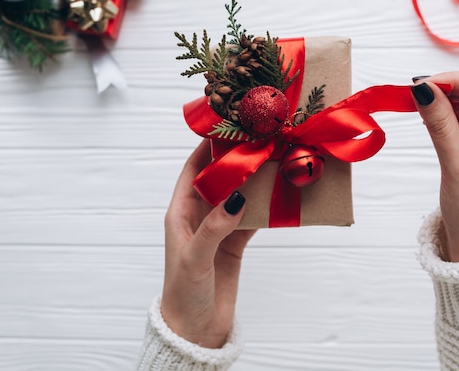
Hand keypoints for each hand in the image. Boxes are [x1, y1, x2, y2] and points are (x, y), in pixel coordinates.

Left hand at [160, 139, 255, 347]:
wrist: (196, 329)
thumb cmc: (184, 294)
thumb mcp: (194, 259)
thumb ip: (213, 228)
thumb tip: (236, 198)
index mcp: (180, 213)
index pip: (193, 170)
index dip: (207, 148)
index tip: (228, 128)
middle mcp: (199, 216)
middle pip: (219, 178)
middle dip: (237, 160)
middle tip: (259, 142)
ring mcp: (219, 228)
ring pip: (239, 195)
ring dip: (254, 182)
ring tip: (274, 163)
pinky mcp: (235, 242)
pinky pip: (252, 217)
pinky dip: (265, 207)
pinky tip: (279, 196)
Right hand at [411, 68, 458, 261]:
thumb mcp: (456, 166)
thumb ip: (440, 123)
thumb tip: (422, 90)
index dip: (456, 79)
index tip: (422, 84)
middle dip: (453, 86)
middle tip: (419, 93)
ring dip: (454, 98)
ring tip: (426, 109)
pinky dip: (458, 111)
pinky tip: (440, 117)